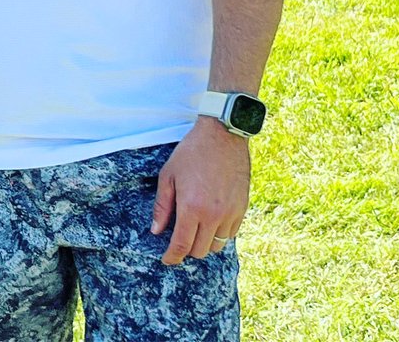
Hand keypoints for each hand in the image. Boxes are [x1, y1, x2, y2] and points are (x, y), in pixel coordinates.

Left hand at [151, 118, 249, 263]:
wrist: (222, 137)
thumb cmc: (191, 153)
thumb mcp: (168, 176)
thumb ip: (162, 206)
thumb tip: (156, 231)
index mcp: (192, 208)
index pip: (181, 245)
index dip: (172, 257)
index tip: (166, 260)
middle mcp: (213, 216)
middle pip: (200, 250)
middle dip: (187, 249)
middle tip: (178, 238)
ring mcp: (230, 214)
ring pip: (217, 246)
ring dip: (204, 242)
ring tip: (195, 228)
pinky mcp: (242, 210)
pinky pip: (231, 234)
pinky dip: (219, 234)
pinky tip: (210, 221)